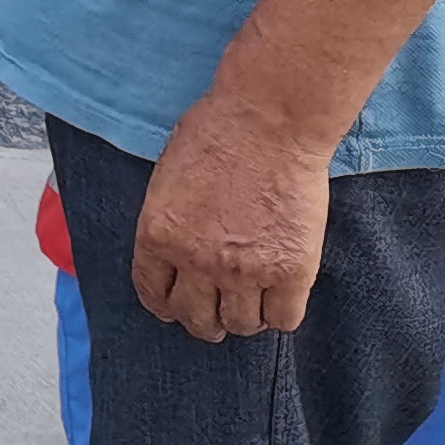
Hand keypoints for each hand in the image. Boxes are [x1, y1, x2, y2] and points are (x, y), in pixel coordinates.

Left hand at [131, 89, 328, 338]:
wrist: (269, 120)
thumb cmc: (217, 132)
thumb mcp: (168, 177)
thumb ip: (169, 221)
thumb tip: (175, 250)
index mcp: (157, 235)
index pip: (153, 294)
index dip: (166, 305)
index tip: (176, 305)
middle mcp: (196, 260)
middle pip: (196, 319)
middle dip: (204, 319)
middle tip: (217, 310)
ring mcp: (244, 270)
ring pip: (240, 325)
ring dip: (244, 317)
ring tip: (251, 301)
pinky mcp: (291, 271)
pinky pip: (284, 318)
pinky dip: (281, 313)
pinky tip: (281, 295)